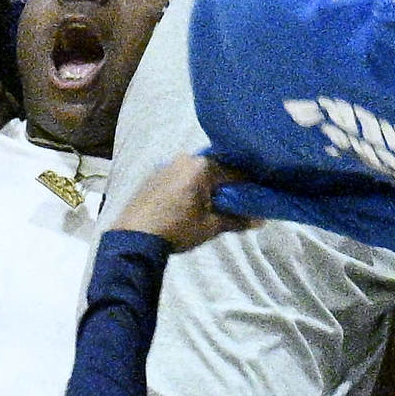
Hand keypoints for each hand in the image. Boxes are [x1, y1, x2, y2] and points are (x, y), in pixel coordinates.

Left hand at [117, 150, 250, 251]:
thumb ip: (236, 220)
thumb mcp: (210, 226)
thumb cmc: (177, 228)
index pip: (235, 171)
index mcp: (202, 166)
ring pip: (195, 171)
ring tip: (213, 203)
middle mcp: (185, 158)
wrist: (134, 236)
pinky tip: (190, 201)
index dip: (249, 184)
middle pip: (214, 168)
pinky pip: (179, 175)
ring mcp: (166, 165)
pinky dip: (189, 185)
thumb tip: (260, 221)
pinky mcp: (153, 175)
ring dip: (206, 184)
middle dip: (226, 183)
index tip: (258, 194)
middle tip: (236, 200)